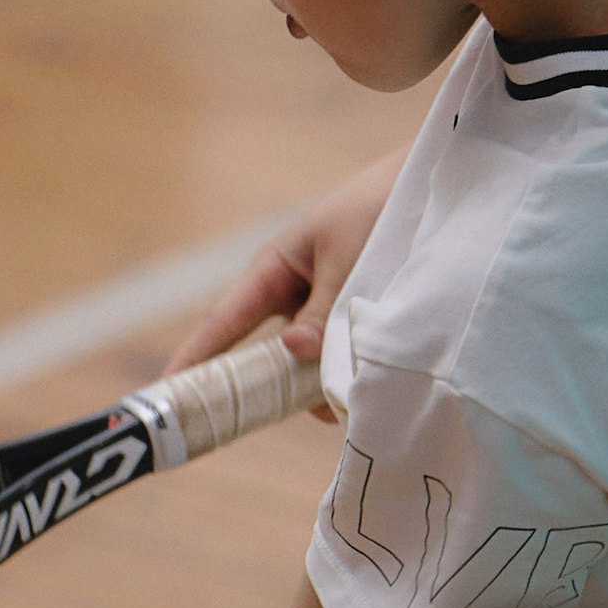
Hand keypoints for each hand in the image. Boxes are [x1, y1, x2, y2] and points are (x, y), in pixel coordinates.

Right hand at [162, 146, 407, 415]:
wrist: (439, 191)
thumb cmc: (380, 207)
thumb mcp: (348, 257)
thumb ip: (324, 309)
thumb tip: (295, 351)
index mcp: (275, 269)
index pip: (225, 321)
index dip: (196, 357)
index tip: (168, 391)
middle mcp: (292, 296)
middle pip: (264, 357)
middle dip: (273, 389)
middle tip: (284, 416)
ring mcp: (323, 313)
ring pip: (306, 366)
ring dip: (322, 385)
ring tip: (354, 396)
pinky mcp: (354, 324)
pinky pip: (339, 362)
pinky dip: (349, 377)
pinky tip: (374, 383)